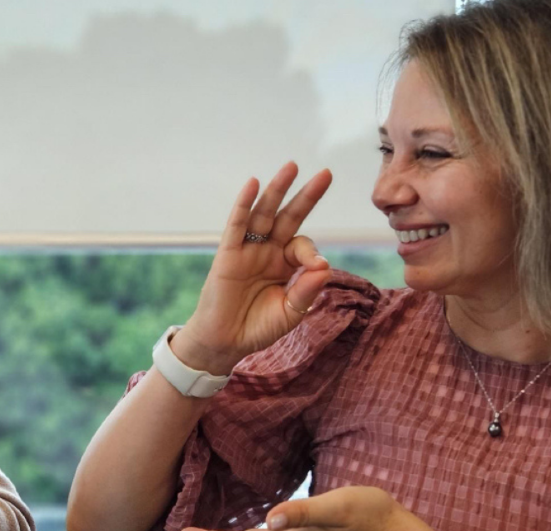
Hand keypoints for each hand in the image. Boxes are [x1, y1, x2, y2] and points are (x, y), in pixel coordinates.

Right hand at [173, 162, 332, 373]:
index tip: (317, 268)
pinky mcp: (227, 254)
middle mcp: (267, 252)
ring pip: (264, 214)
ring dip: (277, 190)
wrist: (224, 343)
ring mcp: (247, 250)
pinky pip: (237, 224)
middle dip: (306, 196)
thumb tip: (324, 265)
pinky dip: (244, 204)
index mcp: (285, 265)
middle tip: (326, 174)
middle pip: (288, 217)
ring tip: (291, 167)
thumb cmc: (257, 329)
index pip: (302, 246)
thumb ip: (306, 290)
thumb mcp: (291, 312)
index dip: (312, 253)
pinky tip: (253, 184)